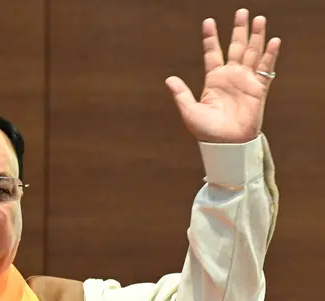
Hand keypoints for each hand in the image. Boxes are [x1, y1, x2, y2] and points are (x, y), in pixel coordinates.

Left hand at [166, 9, 281, 143]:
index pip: (212, 53)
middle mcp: (230, 77)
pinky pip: (266, 69)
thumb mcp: (189, 111)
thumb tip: (169, 79)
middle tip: (242, 11)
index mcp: (213, 80)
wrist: (226, 144)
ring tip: (259, 19)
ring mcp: (245, 81)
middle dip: (239, 30)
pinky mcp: (258, 89)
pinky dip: (270, 55)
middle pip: (236, 47)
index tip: (208, 21)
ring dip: (256, 36)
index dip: (210, 37)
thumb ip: (181, 94)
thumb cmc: (207, 132)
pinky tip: (273, 41)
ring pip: (252, 53)